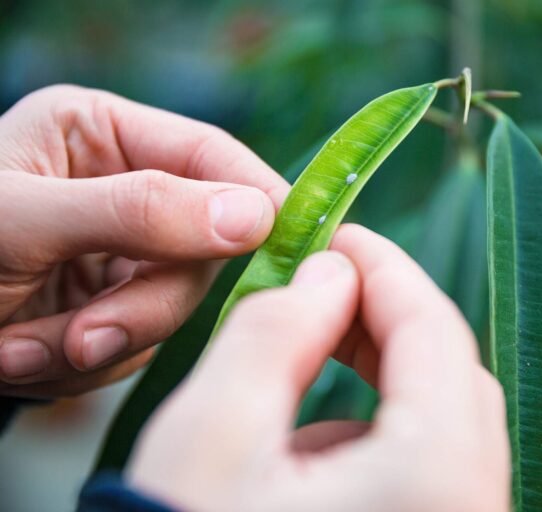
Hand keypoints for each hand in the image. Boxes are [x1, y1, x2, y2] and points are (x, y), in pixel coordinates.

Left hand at [0, 85, 287, 396]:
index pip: (212, 158)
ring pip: (173, 306)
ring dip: (105, 342)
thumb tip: (256, 214)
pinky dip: (85, 364)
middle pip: (201, 247)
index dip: (256, 200)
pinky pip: (139, 344)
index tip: (291, 246)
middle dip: (142, 303)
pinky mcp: (109, 307)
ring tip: (25, 349)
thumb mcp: (24, 222)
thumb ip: (140, 211)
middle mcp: (122, 188)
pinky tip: (24, 354)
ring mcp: (119, 252)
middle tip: (87, 337)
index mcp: (102, 134)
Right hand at [129, 225, 508, 511]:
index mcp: (437, 473)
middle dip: (386, 316)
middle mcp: (475, 507)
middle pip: (450, 372)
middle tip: (325, 284)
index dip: (383, 267)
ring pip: (443, 420)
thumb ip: (276, 331)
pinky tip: (312, 446)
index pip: (433, 328)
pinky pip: (427, 468)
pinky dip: (380, 432)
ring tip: (310, 356)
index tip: (335, 234)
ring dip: (382, 373)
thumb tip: (328, 272)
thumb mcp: (215, 433)